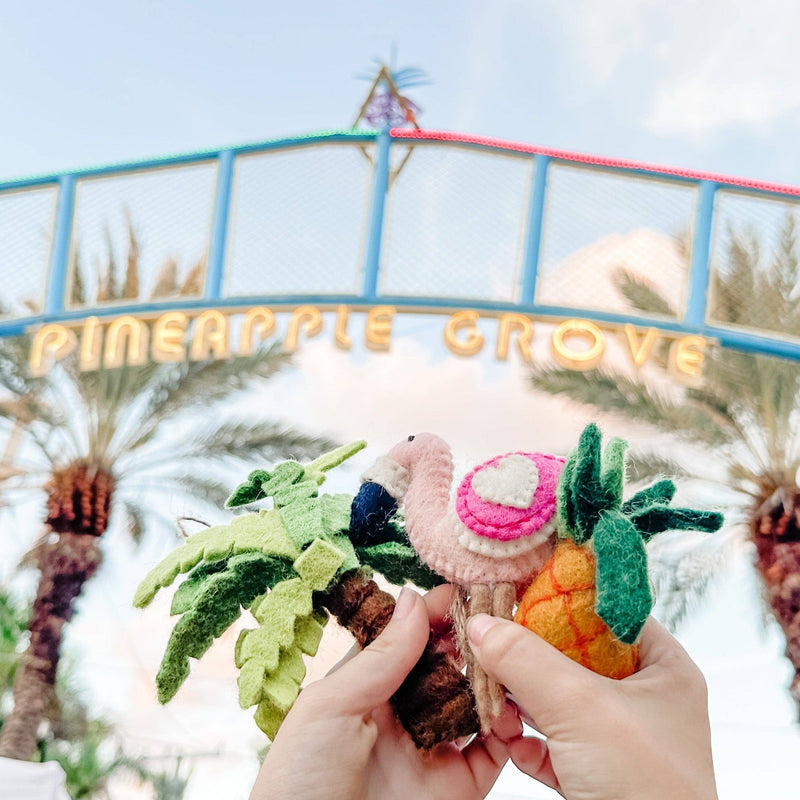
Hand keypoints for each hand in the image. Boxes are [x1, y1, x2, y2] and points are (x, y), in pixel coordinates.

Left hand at [252, 585, 519, 799]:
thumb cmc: (301, 779)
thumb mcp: (332, 707)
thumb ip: (380, 658)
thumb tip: (414, 600)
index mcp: (367, 686)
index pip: (410, 639)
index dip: (437, 614)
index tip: (467, 591)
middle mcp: (403, 712)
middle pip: (448, 666)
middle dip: (473, 641)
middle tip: (501, 616)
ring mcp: (432, 748)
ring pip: (475, 703)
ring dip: (494, 679)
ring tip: (512, 656)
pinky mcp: (456, 787)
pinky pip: (492, 752)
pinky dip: (507, 729)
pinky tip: (510, 709)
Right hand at [468, 614, 718, 799]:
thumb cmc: (644, 786)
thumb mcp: (581, 708)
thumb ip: (526, 660)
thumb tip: (479, 623)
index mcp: (663, 668)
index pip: (606, 612)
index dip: (559, 596)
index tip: (513, 588)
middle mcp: (643, 698)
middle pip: (572, 655)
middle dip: (526, 654)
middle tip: (488, 640)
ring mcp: (619, 739)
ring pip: (557, 700)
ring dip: (519, 701)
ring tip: (489, 695)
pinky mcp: (596, 774)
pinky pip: (552, 743)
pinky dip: (526, 742)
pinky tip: (507, 741)